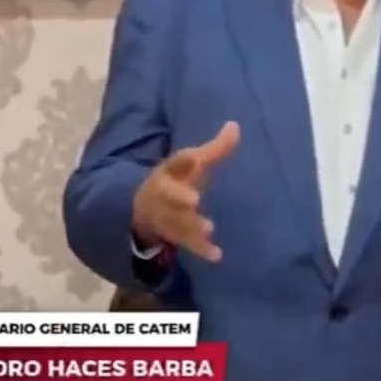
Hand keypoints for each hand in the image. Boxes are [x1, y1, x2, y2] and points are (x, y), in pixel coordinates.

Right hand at [131, 122, 239, 261]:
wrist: (144, 208)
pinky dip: (201, 249)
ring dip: (192, 225)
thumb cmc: (178, 179)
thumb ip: (215, 149)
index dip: (186, 160)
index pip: (176, 163)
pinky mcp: (175, 235)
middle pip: (169, 196)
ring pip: (177, 222)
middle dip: (180, 197)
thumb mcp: (192, 162)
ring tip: (208, 228)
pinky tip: (217, 254)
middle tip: (194, 199)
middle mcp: (166, 193)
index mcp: (170, 171)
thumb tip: (235, 126)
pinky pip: (187, 244)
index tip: (197, 156)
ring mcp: (168, 216)